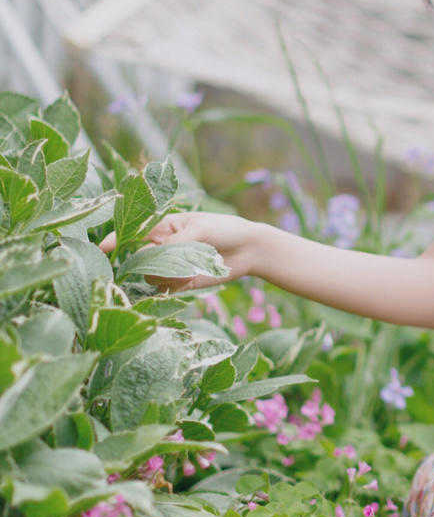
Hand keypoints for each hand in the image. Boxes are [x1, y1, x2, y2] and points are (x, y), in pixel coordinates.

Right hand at [98, 211, 258, 292]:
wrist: (249, 249)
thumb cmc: (224, 228)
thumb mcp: (200, 229)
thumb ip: (175, 243)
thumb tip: (152, 259)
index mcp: (164, 227)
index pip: (133, 233)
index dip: (115, 240)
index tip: (101, 249)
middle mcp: (163, 248)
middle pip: (139, 259)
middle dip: (142, 264)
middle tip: (160, 264)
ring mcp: (171, 266)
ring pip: (150, 276)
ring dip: (164, 275)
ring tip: (189, 267)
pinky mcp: (181, 283)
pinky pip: (166, 289)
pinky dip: (173, 286)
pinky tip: (191, 278)